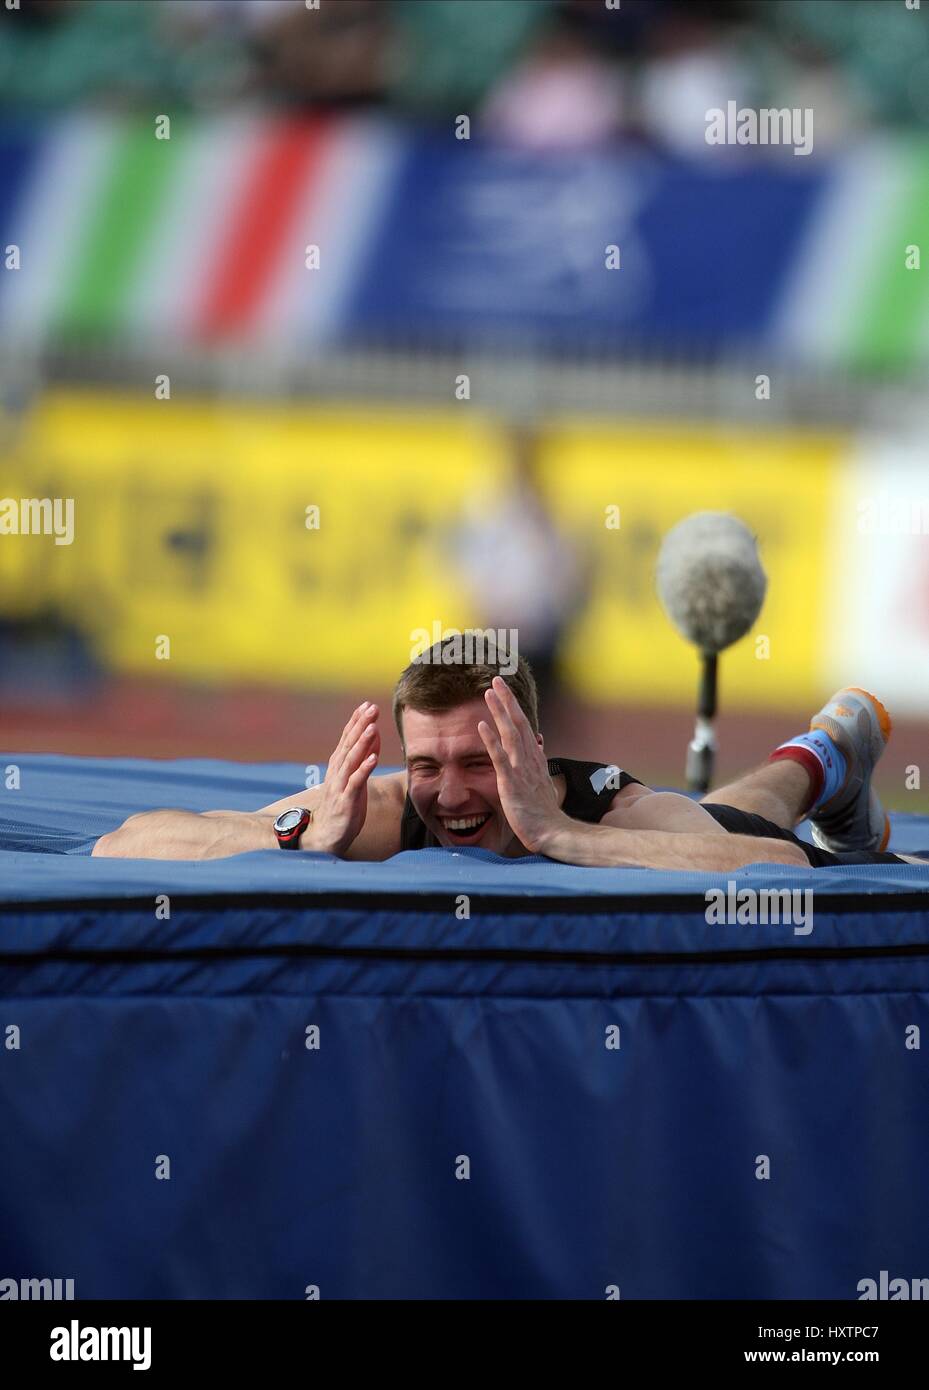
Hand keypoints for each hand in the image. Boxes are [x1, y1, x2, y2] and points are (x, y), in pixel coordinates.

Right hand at [307, 702, 379, 855]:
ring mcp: (340, 786)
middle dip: (360, 725)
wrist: (327, 835)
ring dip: (362, 743)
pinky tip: (373, 758)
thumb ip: (364, 757)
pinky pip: (355, 783)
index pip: (347, 739)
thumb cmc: (344, 806)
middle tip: (371, 708)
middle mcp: (337, 772)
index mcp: (338, 766)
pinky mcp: (346, 801)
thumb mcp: (356, 779)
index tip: (367, 705)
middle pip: (349, 744)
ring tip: (372, 727)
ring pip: (351, 760)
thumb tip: (374, 734)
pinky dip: (364, 769)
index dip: (356, 722)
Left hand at [477, 676, 566, 854]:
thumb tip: (539, 742)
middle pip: (518, 722)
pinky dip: (491, 740)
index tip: (504, 689)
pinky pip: (500, 758)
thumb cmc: (544, 811)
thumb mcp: (541, 780)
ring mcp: (521, 769)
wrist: (552, 831)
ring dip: (499, 711)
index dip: (514, 706)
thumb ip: (538, 760)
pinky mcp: (511, 782)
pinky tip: (482, 726)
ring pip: (510, 733)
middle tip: (496, 679)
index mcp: (535, 758)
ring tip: (489, 692)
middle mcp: (530, 758)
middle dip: (507, 700)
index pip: (524, 726)